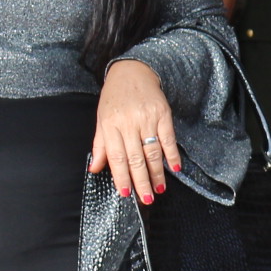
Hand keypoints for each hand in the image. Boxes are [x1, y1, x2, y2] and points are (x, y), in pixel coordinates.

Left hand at [90, 60, 177, 202]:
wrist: (133, 72)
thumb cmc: (115, 98)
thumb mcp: (102, 119)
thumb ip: (100, 145)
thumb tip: (95, 168)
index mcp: (111, 125)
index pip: (116, 157)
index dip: (121, 176)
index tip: (126, 193)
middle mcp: (129, 123)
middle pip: (136, 158)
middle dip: (141, 181)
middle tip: (146, 199)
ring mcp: (147, 118)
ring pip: (152, 151)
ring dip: (157, 173)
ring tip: (159, 189)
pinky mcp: (163, 114)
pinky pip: (168, 138)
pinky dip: (172, 154)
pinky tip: (174, 168)